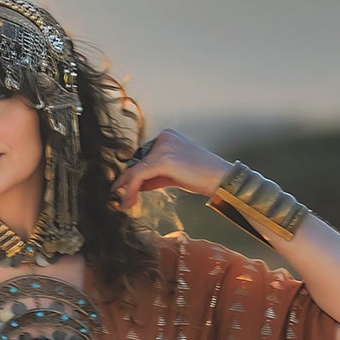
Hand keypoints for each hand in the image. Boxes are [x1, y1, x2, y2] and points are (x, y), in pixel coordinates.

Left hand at [111, 131, 232, 210]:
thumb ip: (155, 176)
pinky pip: (139, 176)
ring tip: (124, 203)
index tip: (125, 188)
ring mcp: (163, 147)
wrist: (220, 178)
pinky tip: (129, 201)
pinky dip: (131, 190)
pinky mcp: (163, 159)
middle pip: (137, 161)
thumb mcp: (173, 174)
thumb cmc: (201, 177)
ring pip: (135, 169)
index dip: (133, 173)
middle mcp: (163, 138)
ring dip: (127, 188)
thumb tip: (136, 185)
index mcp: (167, 137)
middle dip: (127, 180)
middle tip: (120, 196)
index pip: (143, 156)